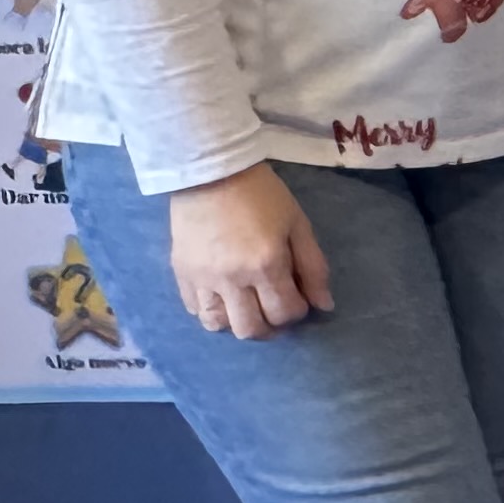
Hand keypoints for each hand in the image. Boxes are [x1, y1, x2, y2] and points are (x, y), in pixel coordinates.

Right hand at [167, 163, 330, 340]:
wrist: (211, 173)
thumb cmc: (263, 196)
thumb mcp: (298, 226)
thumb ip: (314, 268)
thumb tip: (324, 305)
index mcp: (266, 264)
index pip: (285, 312)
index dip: (298, 311)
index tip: (299, 298)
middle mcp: (231, 278)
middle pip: (250, 329)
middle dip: (270, 326)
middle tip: (275, 310)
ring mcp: (201, 278)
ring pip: (218, 325)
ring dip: (237, 322)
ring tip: (248, 306)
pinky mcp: (180, 273)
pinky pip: (194, 309)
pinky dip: (212, 310)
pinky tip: (224, 296)